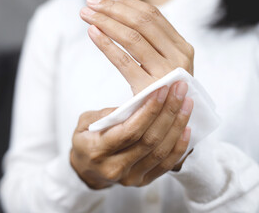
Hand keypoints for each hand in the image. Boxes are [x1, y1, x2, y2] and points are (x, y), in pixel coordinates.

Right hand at [70, 82, 192, 188]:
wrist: (86, 168)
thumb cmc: (85, 140)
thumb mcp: (84, 123)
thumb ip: (106, 114)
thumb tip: (135, 104)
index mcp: (97, 150)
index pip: (129, 131)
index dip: (149, 111)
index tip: (162, 90)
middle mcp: (114, 167)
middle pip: (149, 140)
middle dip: (168, 112)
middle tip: (179, 90)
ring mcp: (130, 177)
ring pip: (160, 152)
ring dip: (177, 126)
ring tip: (187, 104)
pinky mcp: (142, 181)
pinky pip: (166, 165)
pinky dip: (179, 146)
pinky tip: (187, 128)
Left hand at [80, 0, 193, 94]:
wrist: (170, 125)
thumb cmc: (163, 91)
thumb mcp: (165, 64)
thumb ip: (152, 42)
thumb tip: (123, 12)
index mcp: (183, 47)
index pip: (153, 15)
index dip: (127, 2)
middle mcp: (179, 56)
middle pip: (142, 22)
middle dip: (113, 8)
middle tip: (90, 2)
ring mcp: (166, 73)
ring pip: (133, 37)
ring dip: (106, 21)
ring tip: (86, 14)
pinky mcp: (149, 89)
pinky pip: (124, 61)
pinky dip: (107, 44)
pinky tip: (92, 33)